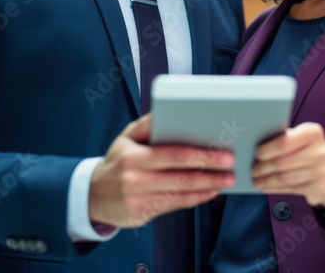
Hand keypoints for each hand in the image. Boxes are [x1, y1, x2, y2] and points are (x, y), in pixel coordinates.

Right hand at [89, 113, 234, 227]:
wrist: (93, 195)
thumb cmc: (117, 161)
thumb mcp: (126, 138)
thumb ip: (148, 124)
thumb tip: (169, 110)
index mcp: (132, 155)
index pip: (173, 154)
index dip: (201, 154)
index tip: (222, 153)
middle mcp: (134, 178)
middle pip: (181, 175)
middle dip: (210, 171)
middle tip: (230, 167)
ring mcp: (138, 198)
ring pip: (181, 192)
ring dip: (208, 186)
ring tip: (226, 180)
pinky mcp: (143, 214)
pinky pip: (175, 205)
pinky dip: (196, 198)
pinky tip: (209, 192)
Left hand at [252, 122, 324, 215]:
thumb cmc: (308, 152)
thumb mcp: (301, 139)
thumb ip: (284, 137)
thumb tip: (255, 141)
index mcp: (313, 133)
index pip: (285, 142)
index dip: (267, 149)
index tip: (256, 154)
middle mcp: (321, 151)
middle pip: (283, 162)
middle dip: (263, 167)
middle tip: (252, 170)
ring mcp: (322, 171)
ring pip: (285, 178)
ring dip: (267, 180)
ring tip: (256, 180)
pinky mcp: (319, 188)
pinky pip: (291, 189)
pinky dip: (275, 189)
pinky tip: (266, 187)